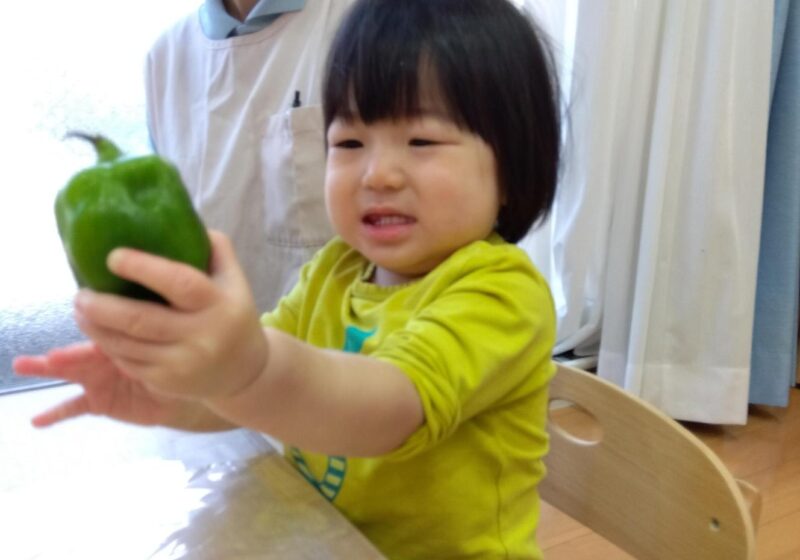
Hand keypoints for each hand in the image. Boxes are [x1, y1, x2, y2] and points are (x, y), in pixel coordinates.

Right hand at [13, 342, 190, 427]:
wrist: (180, 392)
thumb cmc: (174, 362)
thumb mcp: (164, 351)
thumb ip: (151, 342)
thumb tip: (152, 319)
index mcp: (118, 341)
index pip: (99, 338)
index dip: (84, 339)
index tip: (67, 340)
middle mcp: (103, 357)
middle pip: (78, 355)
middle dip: (58, 356)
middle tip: (36, 359)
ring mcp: (97, 379)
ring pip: (69, 374)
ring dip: (46, 370)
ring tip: (22, 365)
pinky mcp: (97, 402)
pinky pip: (74, 408)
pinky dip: (56, 414)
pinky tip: (38, 420)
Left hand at [68, 230, 267, 398]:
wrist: (245, 370)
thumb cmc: (232, 313)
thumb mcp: (234, 279)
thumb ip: (214, 247)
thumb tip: (178, 214)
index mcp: (218, 303)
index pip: (178, 282)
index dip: (143, 268)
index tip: (113, 257)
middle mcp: (201, 335)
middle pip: (141, 320)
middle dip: (102, 306)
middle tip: (79, 293)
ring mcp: (183, 362)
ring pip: (127, 345)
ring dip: (96, 328)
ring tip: (81, 310)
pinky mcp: (168, 382)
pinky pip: (128, 363)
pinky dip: (109, 347)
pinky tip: (100, 334)